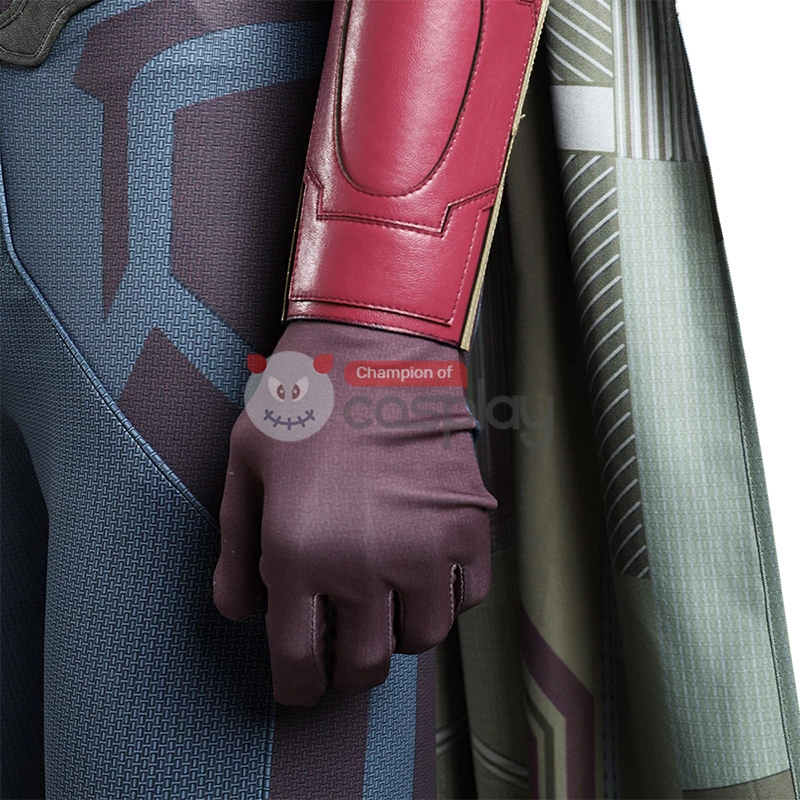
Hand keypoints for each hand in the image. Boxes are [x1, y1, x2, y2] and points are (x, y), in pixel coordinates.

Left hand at [213, 321, 495, 705]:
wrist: (376, 346)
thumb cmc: (302, 403)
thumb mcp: (243, 469)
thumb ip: (235, 552)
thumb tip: (241, 614)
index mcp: (299, 555)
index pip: (299, 666)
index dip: (297, 688)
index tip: (302, 685)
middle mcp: (365, 565)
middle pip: (364, 665)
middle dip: (345, 670)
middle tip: (340, 647)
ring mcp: (427, 547)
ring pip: (422, 640)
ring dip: (398, 634)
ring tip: (383, 605)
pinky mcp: (469, 525)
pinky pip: (467, 599)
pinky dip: (445, 600)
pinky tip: (424, 571)